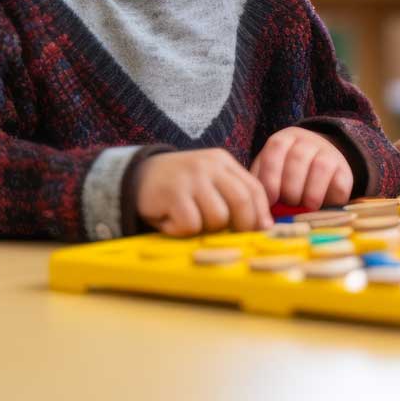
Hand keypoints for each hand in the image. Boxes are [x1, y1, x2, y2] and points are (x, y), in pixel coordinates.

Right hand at [135, 149, 272, 236]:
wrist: (136, 176)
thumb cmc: (178, 187)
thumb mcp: (208, 182)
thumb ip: (232, 196)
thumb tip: (264, 225)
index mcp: (222, 161)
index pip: (253, 187)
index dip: (261, 212)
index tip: (262, 230)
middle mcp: (209, 165)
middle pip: (241, 201)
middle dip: (243, 226)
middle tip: (234, 240)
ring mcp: (191, 178)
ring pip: (218, 218)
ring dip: (206, 230)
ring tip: (190, 222)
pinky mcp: (173, 193)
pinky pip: (191, 225)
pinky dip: (181, 231)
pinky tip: (170, 221)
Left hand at [250, 127, 354, 209]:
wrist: (318, 166)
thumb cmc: (285, 176)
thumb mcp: (271, 175)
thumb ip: (263, 188)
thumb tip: (260, 212)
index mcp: (282, 140)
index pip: (274, 152)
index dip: (271, 178)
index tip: (270, 201)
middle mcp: (306, 141)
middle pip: (298, 159)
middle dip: (290, 188)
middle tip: (288, 205)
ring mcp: (328, 152)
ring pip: (320, 166)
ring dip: (311, 193)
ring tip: (305, 207)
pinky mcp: (344, 170)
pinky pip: (339, 182)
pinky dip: (329, 198)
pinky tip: (320, 207)